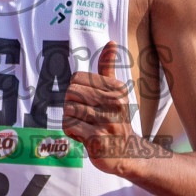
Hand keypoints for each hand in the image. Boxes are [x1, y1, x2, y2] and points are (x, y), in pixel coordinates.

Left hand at [64, 42, 162, 175]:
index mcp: (117, 89)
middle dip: (72, 106)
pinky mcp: (98, 139)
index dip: (76, 92)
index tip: (90, 104)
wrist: (127, 154)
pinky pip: (69, 126)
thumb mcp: (115, 93)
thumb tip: (111, 42)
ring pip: (68, 110)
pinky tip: (85, 138)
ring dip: (72, 121)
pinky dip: (72, 133)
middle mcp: (115, 103)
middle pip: (70, 92)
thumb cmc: (115, 120)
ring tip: (87, 127)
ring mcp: (107, 122)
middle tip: (86, 117)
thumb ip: (108, 68)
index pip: (76, 78)